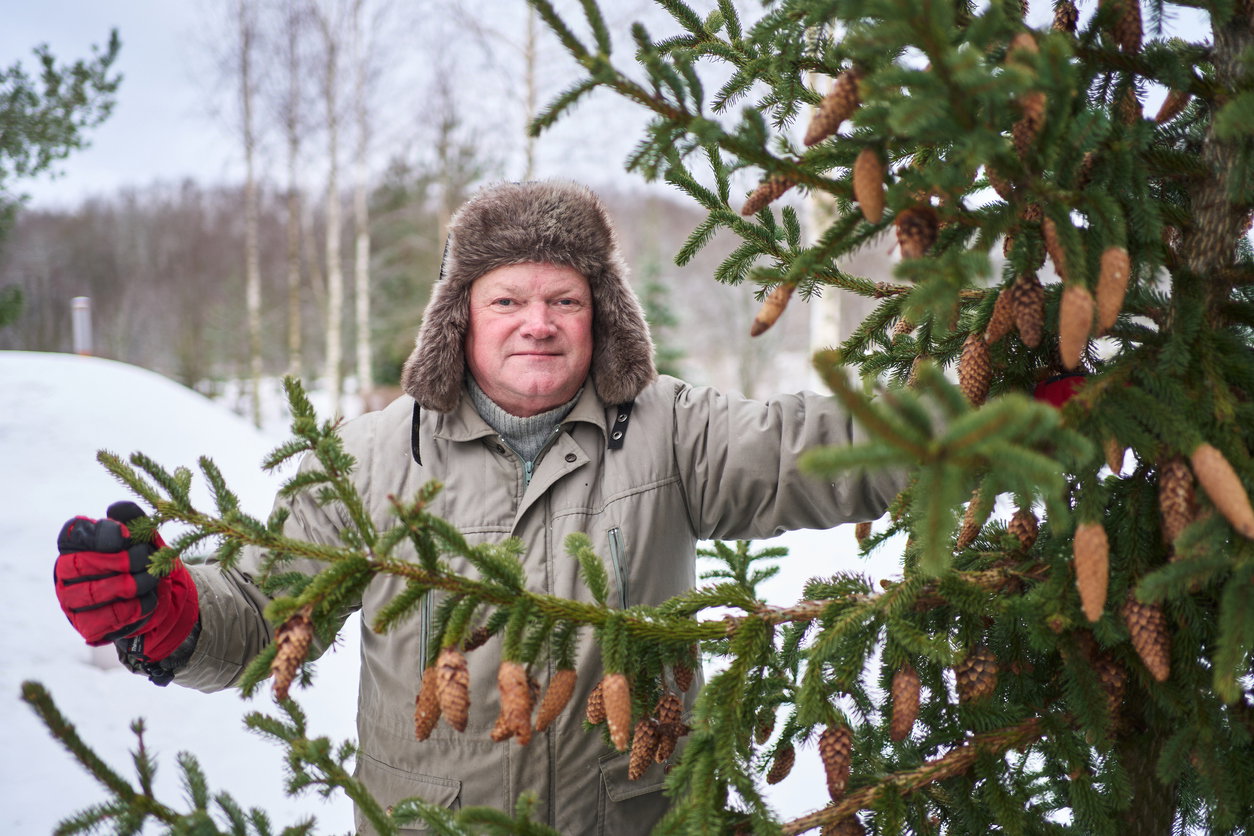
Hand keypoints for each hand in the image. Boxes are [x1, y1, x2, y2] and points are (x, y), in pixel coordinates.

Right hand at [54, 501, 198, 661]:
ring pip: (95, 591)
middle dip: (123, 560)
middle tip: (146, 557)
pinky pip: (109, 616)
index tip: (126, 536)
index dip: (101, 534)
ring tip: (152, 578)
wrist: (158, 594)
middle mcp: (65, 573)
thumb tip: (117, 508)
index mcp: (75, 544)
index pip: (74, 534)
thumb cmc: (143, 557)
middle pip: (83, 564)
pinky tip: (148, 597)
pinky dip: (135, 606)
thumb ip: (132, 519)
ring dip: (132, 584)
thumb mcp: (143, 535)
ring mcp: (72, 602)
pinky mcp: (88, 625)